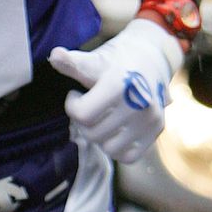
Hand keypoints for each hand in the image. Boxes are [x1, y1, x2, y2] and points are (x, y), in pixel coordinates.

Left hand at [49, 18, 182, 163]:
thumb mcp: (94, 60)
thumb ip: (73, 63)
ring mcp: (150, 118)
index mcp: (121, 84)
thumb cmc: (116, 62)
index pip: (82, 115)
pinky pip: (128, 156)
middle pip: (92, 134)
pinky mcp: (158, 129)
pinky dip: (118, 148)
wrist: (151, 58)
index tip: (77, 95)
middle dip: (85, 122)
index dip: (72, 106)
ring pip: (109, 149)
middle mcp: (139, 103)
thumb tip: (54, 55)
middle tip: (91, 106)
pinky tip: (116, 130)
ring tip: (104, 118)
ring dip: (101, 136)